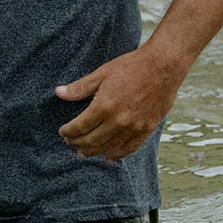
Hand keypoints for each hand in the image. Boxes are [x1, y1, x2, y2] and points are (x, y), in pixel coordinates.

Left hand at [57, 48, 186, 161]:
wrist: (163, 66)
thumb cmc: (132, 66)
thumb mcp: (102, 73)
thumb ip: (80, 87)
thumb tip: (58, 92)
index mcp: (104, 106)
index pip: (80, 126)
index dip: (68, 131)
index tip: (63, 131)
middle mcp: (118, 121)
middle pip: (92, 140)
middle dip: (77, 143)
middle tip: (70, 143)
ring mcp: (133, 127)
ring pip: (108, 147)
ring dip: (93, 151)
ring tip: (83, 152)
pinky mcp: (146, 129)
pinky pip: (130, 147)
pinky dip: (118, 154)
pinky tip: (109, 157)